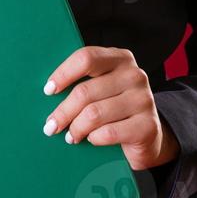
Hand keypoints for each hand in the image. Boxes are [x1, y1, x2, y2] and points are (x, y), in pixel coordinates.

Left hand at [41, 46, 179, 171]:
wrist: (148, 136)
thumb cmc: (115, 109)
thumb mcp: (102, 88)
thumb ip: (84, 82)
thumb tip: (48, 91)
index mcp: (120, 59)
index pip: (86, 58)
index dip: (63, 74)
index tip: (48, 90)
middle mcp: (134, 75)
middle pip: (85, 91)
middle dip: (63, 111)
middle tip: (51, 126)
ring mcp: (144, 99)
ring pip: (94, 114)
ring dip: (76, 128)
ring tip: (70, 136)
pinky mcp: (147, 125)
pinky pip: (109, 132)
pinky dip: (94, 138)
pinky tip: (91, 139)